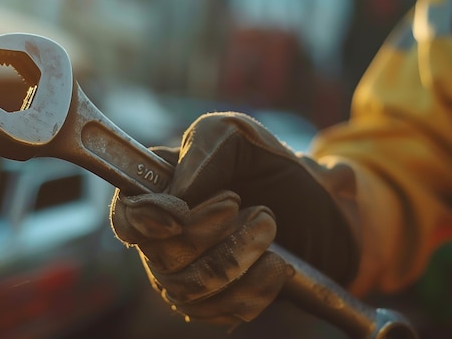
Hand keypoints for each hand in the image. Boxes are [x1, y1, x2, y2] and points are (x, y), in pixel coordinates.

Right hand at [110, 112, 358, 327]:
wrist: (325, 213)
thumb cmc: (277, 168)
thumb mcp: (245, 138)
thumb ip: (206, 150)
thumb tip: (177, 194)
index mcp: (164, 190)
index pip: (125, 215)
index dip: (142, 221)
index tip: (178, 218)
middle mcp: (166, 236)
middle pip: (160, 256)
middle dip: (211, 235)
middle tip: (260, 210)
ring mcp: (187, 273)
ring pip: (188, 290)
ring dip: (237, 260)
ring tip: (271, 233)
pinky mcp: (215, 302)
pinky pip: (218, 312)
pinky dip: (252, 291)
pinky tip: (277, 266)